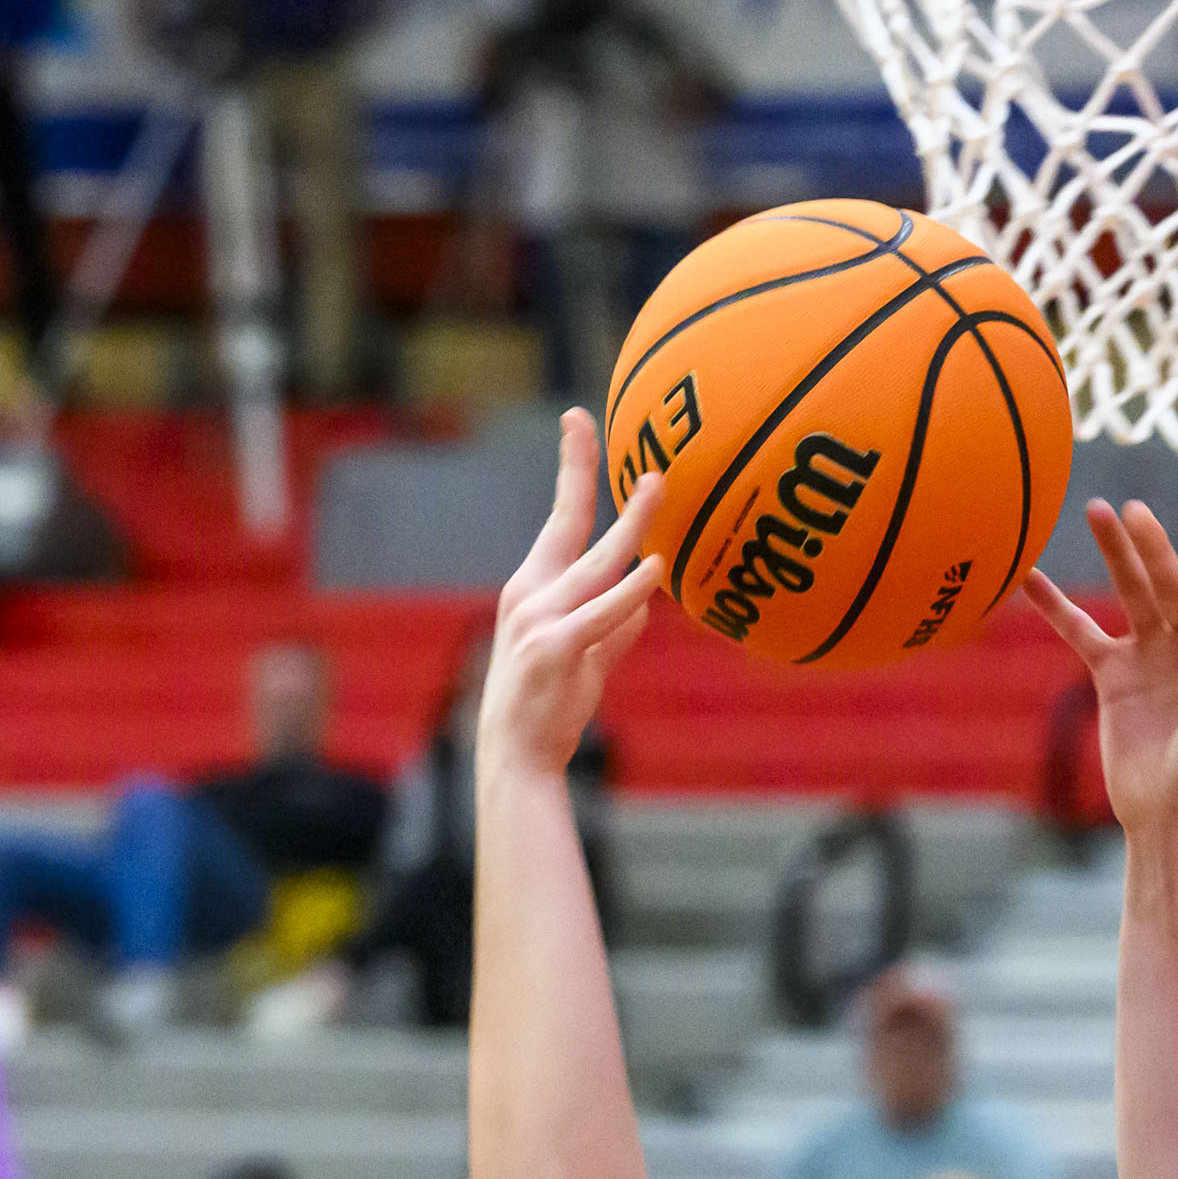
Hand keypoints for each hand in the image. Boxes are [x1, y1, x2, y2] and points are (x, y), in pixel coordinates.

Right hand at [480, 409, 661, 782]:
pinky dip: (630, 591)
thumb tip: (646, 599)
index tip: (578, 421)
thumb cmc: (548, 706)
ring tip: (658, 486)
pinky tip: (656, 570)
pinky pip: (602, 613)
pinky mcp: (556, 649)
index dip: (572, 469)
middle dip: (585, 470)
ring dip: (630, 524)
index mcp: (533, 588)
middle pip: (569, 522)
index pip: (559, 519)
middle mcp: (530, 593)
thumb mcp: (586, 658)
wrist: (518, 756)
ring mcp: (539, 620)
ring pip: (595, 562)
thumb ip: (614, 628)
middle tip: (602, 425)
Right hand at [1024, 502, 1177, 840]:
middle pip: (1173, 587)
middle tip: (1133, 511)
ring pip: (1132, 594)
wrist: (1166, 817)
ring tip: (1098, 510)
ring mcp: (1152, 655)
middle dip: (1153, 549)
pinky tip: (1029, 575)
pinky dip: (1056, 605)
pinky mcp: (1114, 674)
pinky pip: (1082, 631)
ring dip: (1115, 554)